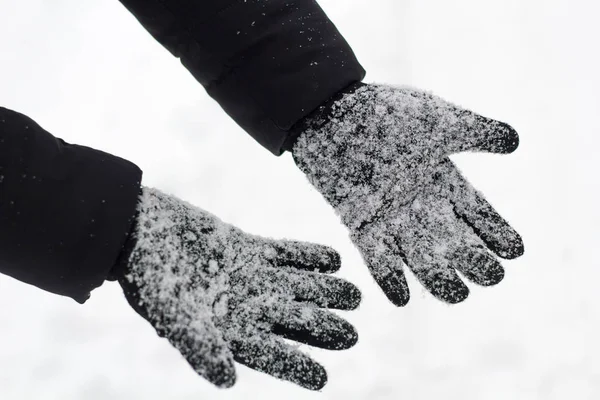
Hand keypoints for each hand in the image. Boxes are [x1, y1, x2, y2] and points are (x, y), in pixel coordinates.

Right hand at [116, 188, 360, 389]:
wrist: (138, 229)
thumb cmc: (147, 274)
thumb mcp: (169, 313)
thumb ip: (198, 345)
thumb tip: (227, 381)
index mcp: (227, 331)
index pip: (269, 356)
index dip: (295, 370)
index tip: (322, 379)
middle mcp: (244, 307)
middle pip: (292, 323)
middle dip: (323, 330)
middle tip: (351, 335)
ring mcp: (249, 277)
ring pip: (297, 288)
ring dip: (325, 292)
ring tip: (355, 296)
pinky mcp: (248, 247)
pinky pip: (286, 254)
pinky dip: (309, 257)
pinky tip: (334, 259)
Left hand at [292, 83, 522, 304]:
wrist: (331, 114)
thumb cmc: (386, 113)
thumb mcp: (439, 119)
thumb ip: (476, 132)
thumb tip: (514, 141)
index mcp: (442, 179)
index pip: (477, 213)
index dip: (496, 232)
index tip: (515, 252)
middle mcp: (420, 204)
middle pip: (454, 242)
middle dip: (474, 261)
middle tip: (490, 277)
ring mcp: (391, 217)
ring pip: (421, 257)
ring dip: (438, 278)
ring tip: (458, 295)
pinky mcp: (361, 225)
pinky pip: (377, 260)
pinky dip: (388, 279)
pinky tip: (402, 298)